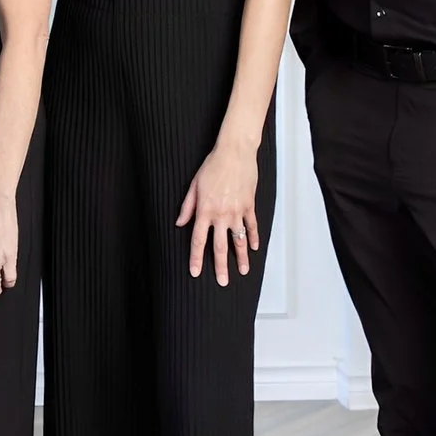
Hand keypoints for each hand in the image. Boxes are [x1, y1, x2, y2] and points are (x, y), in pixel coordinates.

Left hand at [177, 137, 260, 284]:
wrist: (234, 153)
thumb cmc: (212, 166)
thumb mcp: (193, 186)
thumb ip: (187, 207)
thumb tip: (180, 224)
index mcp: (204, 211)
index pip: (198, 240)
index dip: (196, 258)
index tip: (195, 272)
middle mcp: (221, 215)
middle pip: (220, 246)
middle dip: (220, 266)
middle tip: (222, 282)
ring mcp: (237, 211)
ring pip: (239, 240)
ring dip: (242, 258)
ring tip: (243, 272)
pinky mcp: (249, 205)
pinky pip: (252, 226)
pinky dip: (254, 238)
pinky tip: (255, 248)